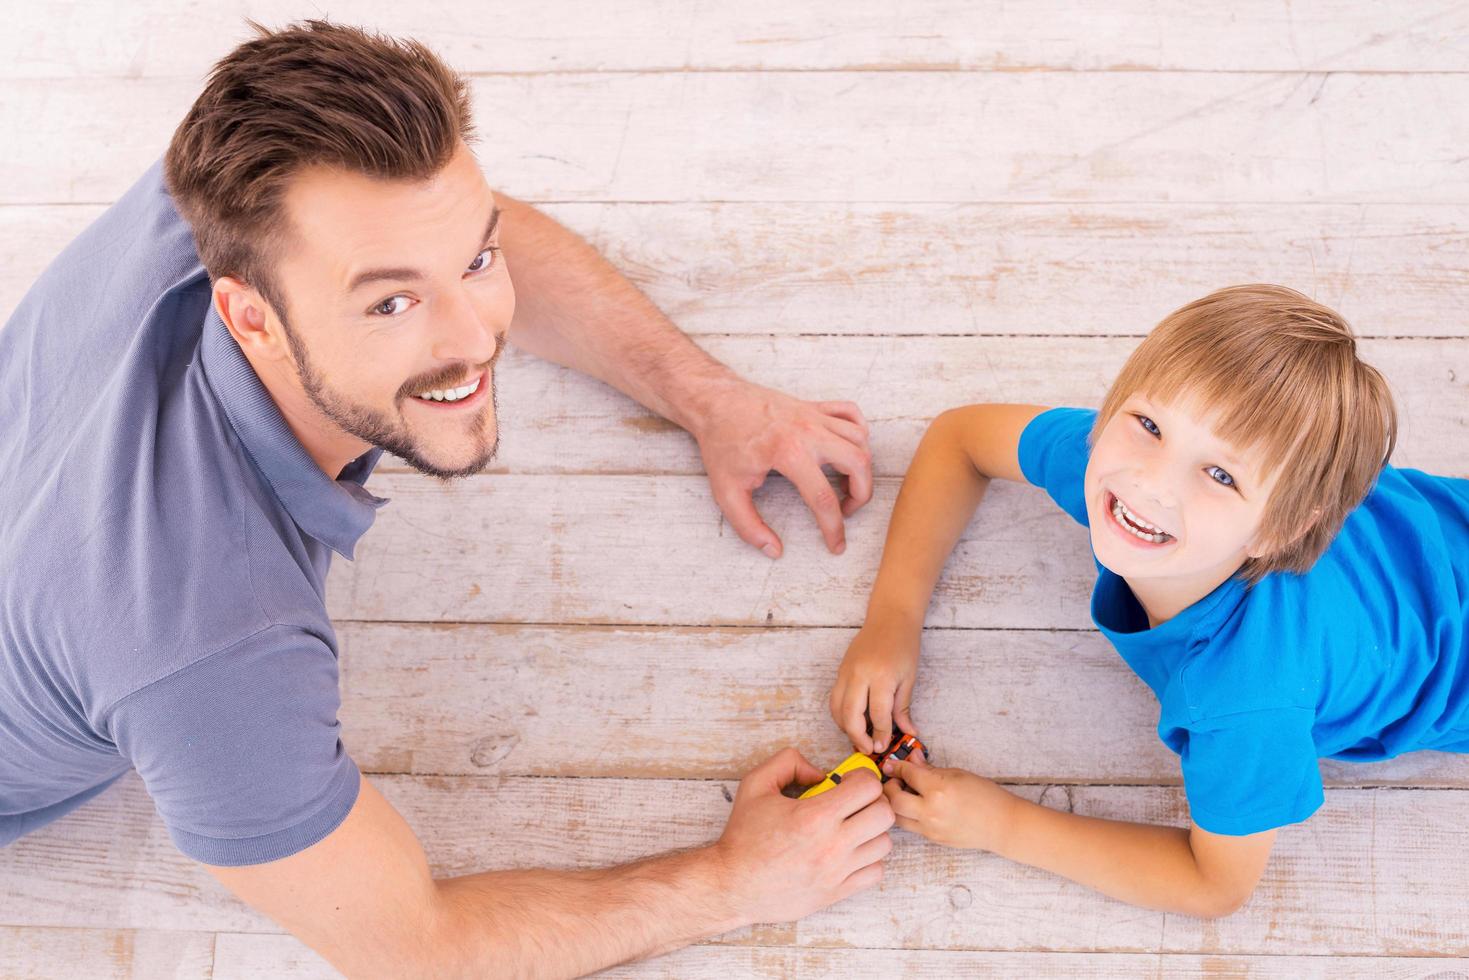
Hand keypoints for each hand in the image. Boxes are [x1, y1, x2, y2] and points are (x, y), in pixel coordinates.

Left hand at [692, 380, 872, 556]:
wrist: (716, 402)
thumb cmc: (721, 444)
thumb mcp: (726, 491)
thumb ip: (748, 526)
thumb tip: (773, 550)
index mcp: (788, 452)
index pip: (823, 498)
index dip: (834, 528)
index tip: (836, 544)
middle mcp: (808, 431)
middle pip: (857, 463)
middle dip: (862, 494)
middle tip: (845, 510)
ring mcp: (814, 416)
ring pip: (860, 439)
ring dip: (862, 466)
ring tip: (846, 484)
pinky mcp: (814, 406)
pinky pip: (851, 413)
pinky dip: (859, 431)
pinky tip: (847, 449)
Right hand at [711, 747, 893, 923]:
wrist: (733, 884)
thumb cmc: (743, 836)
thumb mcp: (756, 784)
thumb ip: (788, 762)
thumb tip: (820, 772)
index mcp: (814, 816)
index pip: (869, 787)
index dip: (862, 777)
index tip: (847, 781)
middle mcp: (832, 845)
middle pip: (884, 814)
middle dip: (873, 800)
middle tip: (854, 801)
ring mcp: (837, 872)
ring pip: (884, 843)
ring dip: (872, 830)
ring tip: (852, 827)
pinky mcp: (836, 892)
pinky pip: (875, 872)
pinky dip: (869, 859)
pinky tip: (850, 851)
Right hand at [829, 617, 920, 754]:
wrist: (890, 618)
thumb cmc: (904, 646)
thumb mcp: (909, 678)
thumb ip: (903, 708)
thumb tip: (907, 732)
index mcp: (882, 677)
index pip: (877, 715)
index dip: (880, 734)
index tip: (883, 746)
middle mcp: (860, 675)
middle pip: (851, 715)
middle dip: (857, 737)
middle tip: (867, 749)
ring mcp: (846, 672)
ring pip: (837, 708)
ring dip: (845, 727)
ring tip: (859, 737)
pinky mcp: (840, 670)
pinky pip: (834, 698)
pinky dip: (840, 713)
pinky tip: (852, 721)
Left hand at [882, 754, 1017, 852]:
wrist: (1001, 824)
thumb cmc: (985, 795)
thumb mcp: (957, 774)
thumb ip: (930, 769)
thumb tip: (913, 759)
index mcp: (938, 789)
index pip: (907, 774)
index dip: (897, 766)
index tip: (892, 764)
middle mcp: (931, 810)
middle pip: (893, 800)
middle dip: (889, 788)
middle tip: (895, 781)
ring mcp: (930, 828)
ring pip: (897, 817)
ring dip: (895, 804)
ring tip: (904, 794)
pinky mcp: (933, 839)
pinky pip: (911, 827)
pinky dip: (907, 815)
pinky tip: (916, 807)